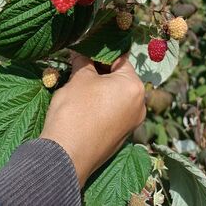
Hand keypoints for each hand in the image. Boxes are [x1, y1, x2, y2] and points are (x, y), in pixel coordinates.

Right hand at [40, 52, 145, 186]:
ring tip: (78, 83)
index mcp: (134, 87)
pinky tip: (82, 104)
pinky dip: (100, 104)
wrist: (65, 157)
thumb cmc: (75, 111)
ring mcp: (131, 123)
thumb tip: (81, 50)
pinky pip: (113, 112)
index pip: (120, 58)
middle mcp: (140, 105)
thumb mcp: (79, 78)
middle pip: (119, 77)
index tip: (86, 48)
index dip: (101, 52)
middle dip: (100, 70)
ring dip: (99, 87)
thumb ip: (84, 61)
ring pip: (115, 95)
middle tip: (79, 65)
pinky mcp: (120, 137)